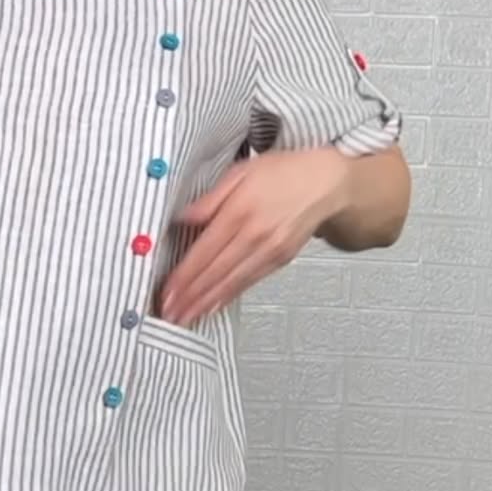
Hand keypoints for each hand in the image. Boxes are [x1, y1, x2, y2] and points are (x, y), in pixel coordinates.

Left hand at [160, 148, 350, 325]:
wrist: (325, 183)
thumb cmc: (281, 173)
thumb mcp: (241, 172)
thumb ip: (211, 198)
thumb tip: (183, 217)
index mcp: (240, 211)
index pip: (204, 251)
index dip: (183, 276)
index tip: (166, 292)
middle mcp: (255, 235)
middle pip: (215, 272)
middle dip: (189, 297)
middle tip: (168, 314)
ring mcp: (269, 251)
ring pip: (231, 282)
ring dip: (205, 303)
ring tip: (185, 318)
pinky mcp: (279, 260)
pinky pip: (248, 282)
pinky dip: (228, 297)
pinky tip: (211, 307)